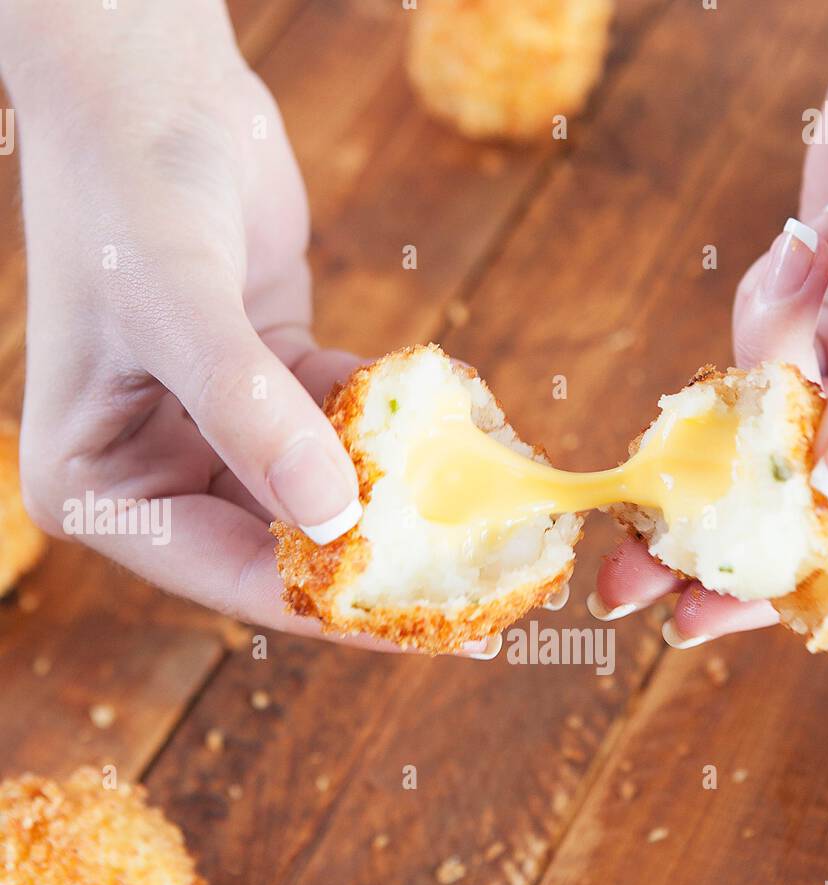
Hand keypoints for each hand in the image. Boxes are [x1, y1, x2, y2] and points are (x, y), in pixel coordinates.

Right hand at [3, 1, 480, 652]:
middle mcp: (156, 473)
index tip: (433, 631)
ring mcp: (217, 433)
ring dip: (405, 498)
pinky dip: (399, 427)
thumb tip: (333, 520)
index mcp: (101, 489)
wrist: (148, 78)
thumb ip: (251, 414)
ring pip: (326, 492)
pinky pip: (345, 427)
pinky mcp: (271, 387)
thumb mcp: (177, 304)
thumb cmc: (129, 184)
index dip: (334, 609)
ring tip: (493, 522)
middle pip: (286, 549)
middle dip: (385, 565)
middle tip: (487, 601)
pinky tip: (464, 431)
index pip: (231, 576)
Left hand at [592, 0, 827, 646]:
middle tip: (625, 582)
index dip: (789, 576)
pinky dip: (766, 321)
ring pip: (771, 448)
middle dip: (723, 523)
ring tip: (815, 265)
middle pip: (815, 519)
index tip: (696, 610)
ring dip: (763, 365)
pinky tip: (814, 249)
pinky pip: (759, 381)